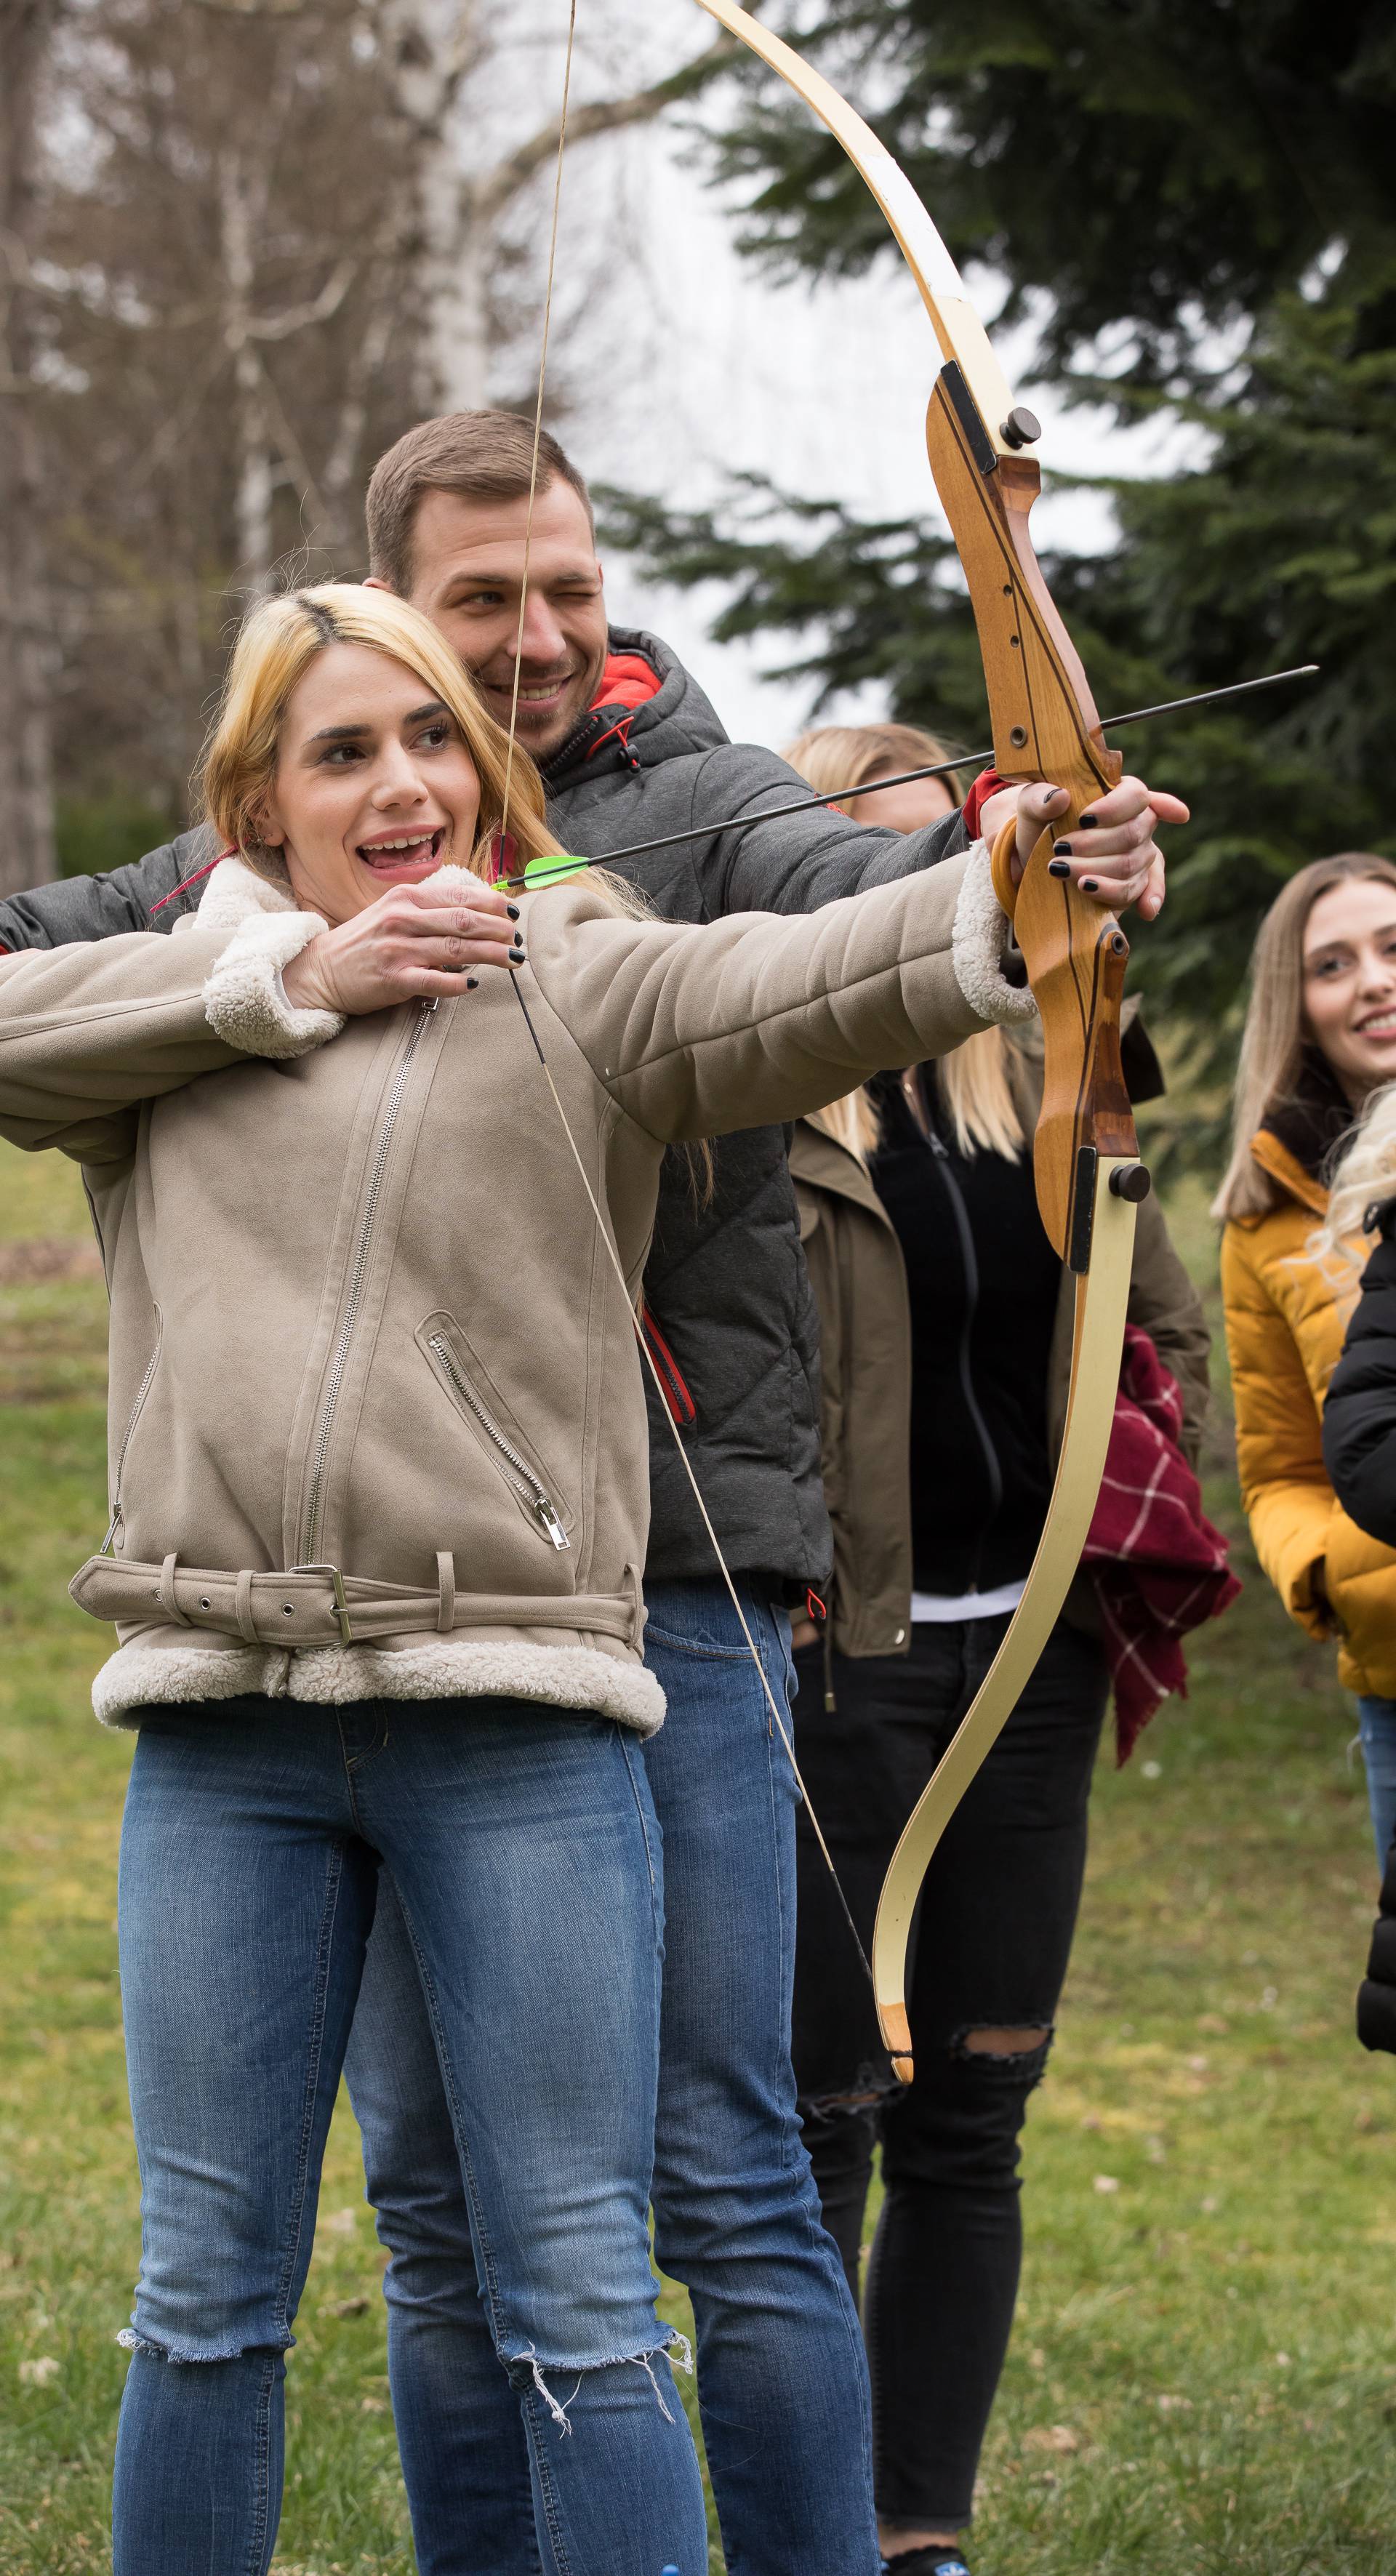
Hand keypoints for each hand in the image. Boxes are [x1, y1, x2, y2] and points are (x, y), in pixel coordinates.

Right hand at [282, 880, 523, 1015]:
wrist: (320, 970)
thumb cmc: (364, 942)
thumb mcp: (393, 912)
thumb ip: (429, 910)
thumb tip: (476, 912)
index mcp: (405, 897)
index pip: (459, 896)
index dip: (492, 903)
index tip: (513, 911)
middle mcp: (402, 919)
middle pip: (465, 921)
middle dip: (499, 930)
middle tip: (519, 938)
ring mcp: (398, 949)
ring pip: (457, 950)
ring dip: (492, 954)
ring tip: (513, 959)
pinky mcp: (393, 979)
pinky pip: (434, 982)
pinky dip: (458, 983)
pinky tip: (475, 984)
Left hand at [977, 775, 1189, 924]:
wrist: (1033, 856)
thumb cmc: (1039, 822)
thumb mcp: (1031, 806)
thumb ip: (1039, 798)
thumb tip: (1059, 797)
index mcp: (1121, 793)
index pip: (1136, 794)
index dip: (1114, 808)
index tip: (1084, 819)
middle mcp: (1137, 823)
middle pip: (1134, 833)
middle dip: (1094, 844)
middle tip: (1059, 848)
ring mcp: (1139, 855)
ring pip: (1130, 865)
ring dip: (1097, 871)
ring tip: (1062, 872)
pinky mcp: (1133, 883)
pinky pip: (1141, 890)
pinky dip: (1146, 898)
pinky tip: (1146, 911)